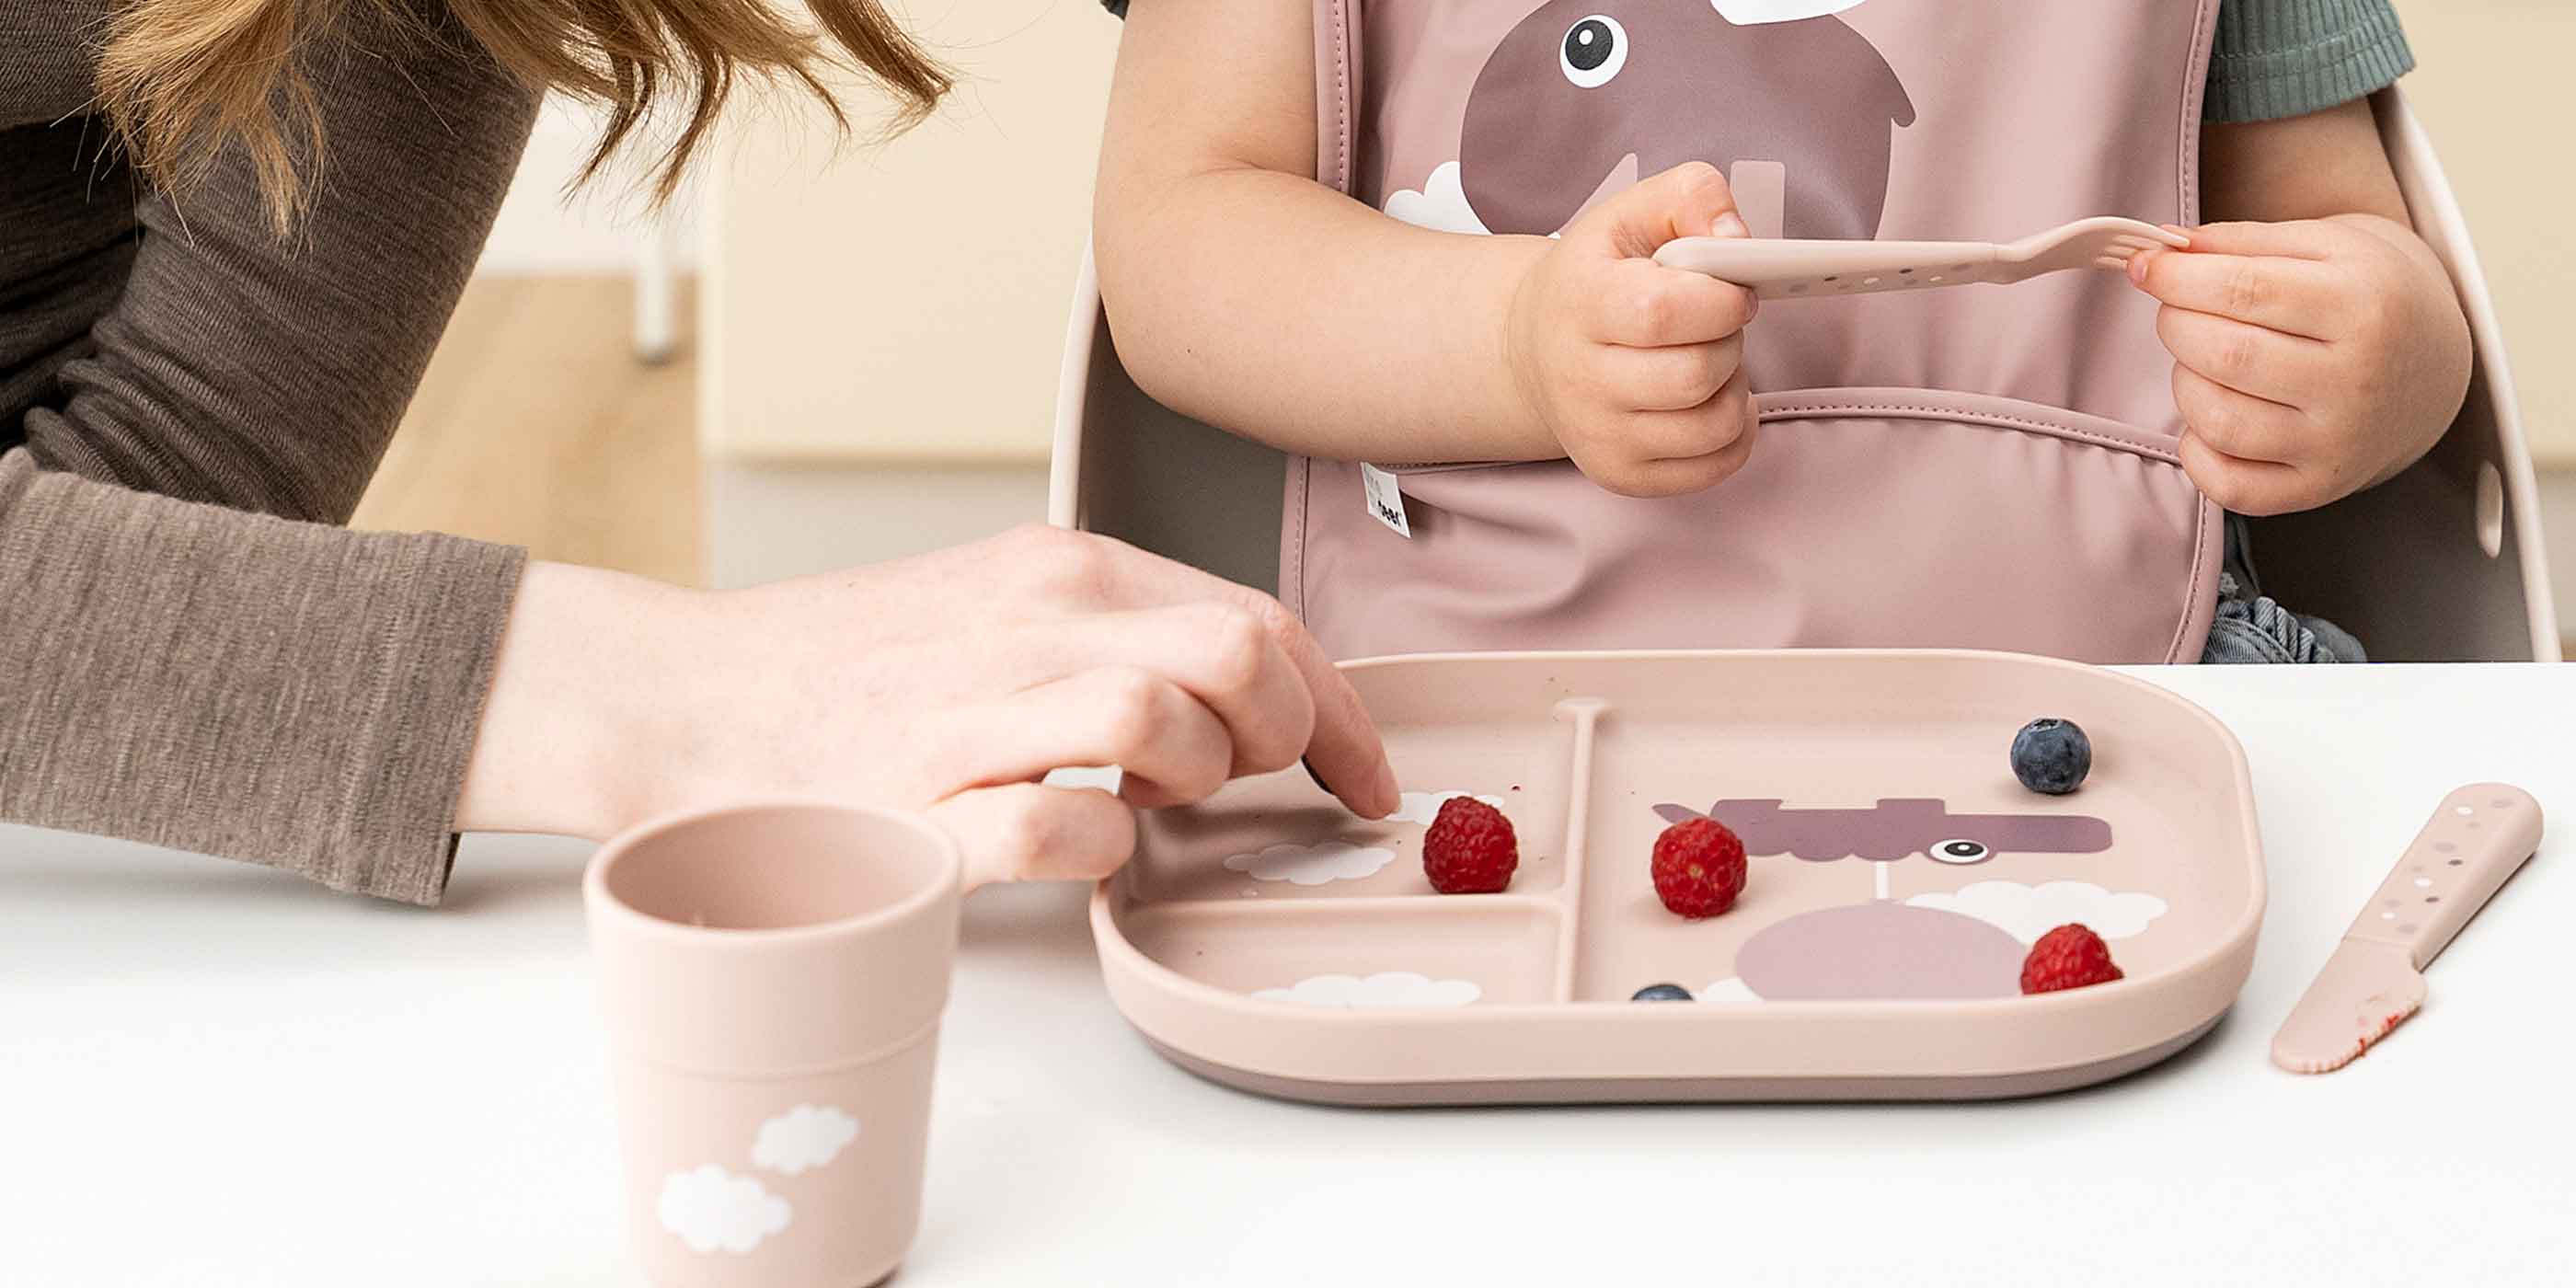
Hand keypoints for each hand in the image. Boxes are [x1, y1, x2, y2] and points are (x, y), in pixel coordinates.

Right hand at [456, 525, 1399, 888]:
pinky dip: (1098, 846)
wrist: (687, 700)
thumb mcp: (999, 607)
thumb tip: (1242, 692)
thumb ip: (1119, 632)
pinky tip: (1081, 846)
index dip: (1335, 706)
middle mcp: (1027, 620)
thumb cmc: (848, 670)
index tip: (1361, 770)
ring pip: (1159, 713)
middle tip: (1245, 779)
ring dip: (1190, 777)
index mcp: (1059, 567)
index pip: (1256, 615)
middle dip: (1283, 729)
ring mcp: (971, 712)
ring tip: (1149, 803)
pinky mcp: (920, 808)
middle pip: (1237, 649)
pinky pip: (1059, 825)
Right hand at [1502, 162, 1762, 497]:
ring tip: (1710, 359)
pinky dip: (1734, 430)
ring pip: (1713, 425)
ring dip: (1734, 387)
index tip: (1733, 289)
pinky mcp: (1622, 474)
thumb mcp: (1633, 213)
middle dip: (1730, 343)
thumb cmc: (1597, 277)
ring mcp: (1599, 435)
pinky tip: (1711, 399)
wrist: (1536, 348)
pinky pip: (1715, 465)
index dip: (1721, 300)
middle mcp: (1579, 378)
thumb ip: (1693, 196)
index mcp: (1580, 302)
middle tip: (1718, 324)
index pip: (1663, 312)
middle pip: (1694, 375)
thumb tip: (1739, 240)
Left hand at [2128, 216, 2471, 514]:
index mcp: (2364, 305)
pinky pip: (2229, 485)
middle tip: (2179, 310)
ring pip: (2218, 421)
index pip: (2242, 291)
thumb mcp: (2326, 246)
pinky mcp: (2318, 487)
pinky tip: (2210, 415)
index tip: (2146, 267)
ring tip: (2202, 358)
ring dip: (2184, 382)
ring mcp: (2337, 442)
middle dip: (2176, 324)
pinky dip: (2197, 450)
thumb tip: (2164, 250)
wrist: (2434, 366)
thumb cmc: (2372, 297)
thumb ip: (2242, 241)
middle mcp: (2356, 381)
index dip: (2176, 278)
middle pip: (2223, 354)